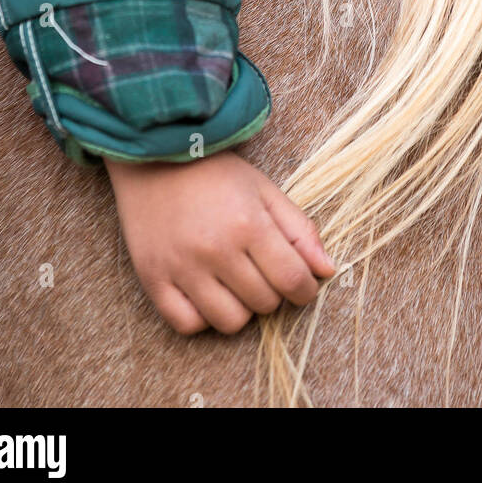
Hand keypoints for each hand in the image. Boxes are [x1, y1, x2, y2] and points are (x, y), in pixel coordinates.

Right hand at [105, 150, 337, 334]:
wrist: (155, 157)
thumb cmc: (215, 174)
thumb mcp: (265, 190)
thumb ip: (300, 230)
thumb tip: (327, 270)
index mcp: (249, 224)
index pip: (292, 280)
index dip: (305, 290)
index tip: (302, 285)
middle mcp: (216, 249)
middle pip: (264, 303)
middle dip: (273, 292)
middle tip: (261, 270)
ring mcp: (182, 267)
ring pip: (230, 322)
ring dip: (241, 308)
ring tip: (235, 282)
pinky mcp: (153, 279)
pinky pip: (188, 325)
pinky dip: (202, 317)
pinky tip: (206, 293)